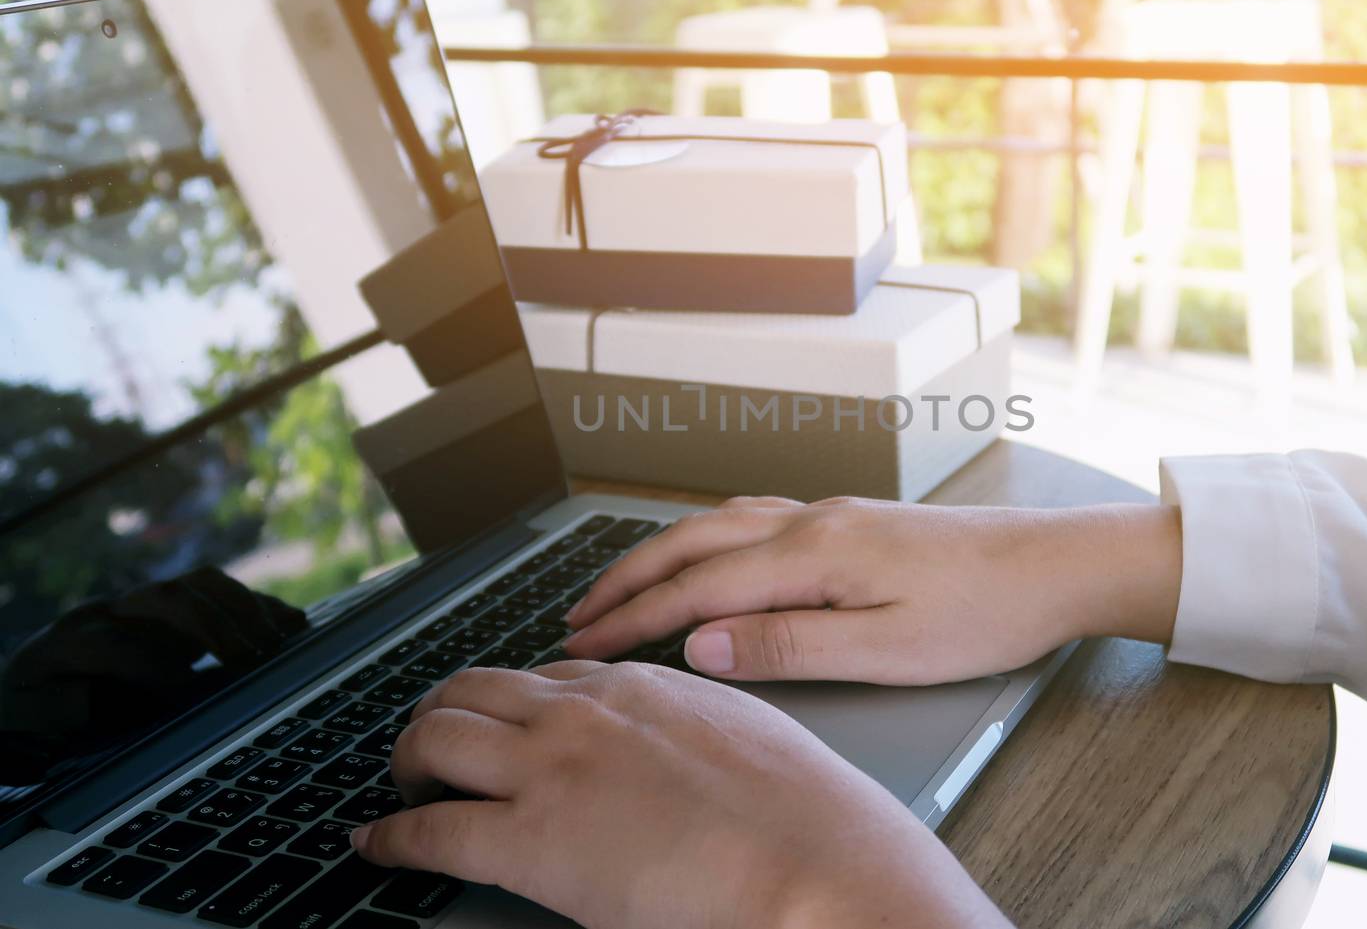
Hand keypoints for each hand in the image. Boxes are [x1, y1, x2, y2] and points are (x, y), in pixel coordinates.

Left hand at [352, 663, 1009, 928]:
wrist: (817, 864)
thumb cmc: (805, 816)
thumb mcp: (746, 737)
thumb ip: (694, 731)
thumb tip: (683, 751)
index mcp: (642, 687)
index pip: (544, 674)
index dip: (507, 698)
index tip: (495, 716)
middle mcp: (586, 712)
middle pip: (474, 688)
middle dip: (440, 713)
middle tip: (430, 746)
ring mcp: (552, 770)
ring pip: (437, 737)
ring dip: (408, 760)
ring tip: (403, 786)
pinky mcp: (531, 841)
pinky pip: (431, 831)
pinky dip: (391, 838)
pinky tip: (377, 845)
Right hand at [564, 496, 1180, 683]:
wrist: (1053, 565)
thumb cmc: (984, 612)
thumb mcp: (886, 651)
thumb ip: (787, 645)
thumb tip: (700, 644)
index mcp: (813, 554)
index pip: (695, 588)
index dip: (631, 620)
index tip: (582, 647)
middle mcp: (810, 521)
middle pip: (690, 544)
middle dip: (625, 582)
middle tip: (575, 620)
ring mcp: (829, 514)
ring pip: (716, 524)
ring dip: (659, 554)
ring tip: (618, 587)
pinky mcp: (848, 521)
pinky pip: (751, 518)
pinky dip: (704, 537)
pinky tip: (705, 550)